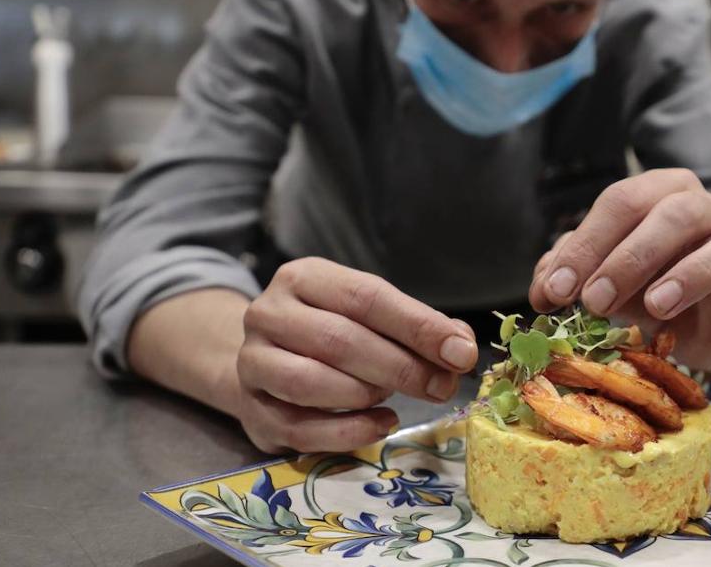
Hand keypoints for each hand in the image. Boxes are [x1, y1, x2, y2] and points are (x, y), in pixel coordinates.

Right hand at [235, 258, 477, 452]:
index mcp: (304, 277)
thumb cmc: (330, 330)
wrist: (266, 358)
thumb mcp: (370, 314)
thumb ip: (416, 327)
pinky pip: (298, 428)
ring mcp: (252, 361)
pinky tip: (381, 425)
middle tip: (442, 386)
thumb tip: (460, 348)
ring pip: (309, 382)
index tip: (460, 352)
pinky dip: (347, 432)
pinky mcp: (249, 409)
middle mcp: (268, 313)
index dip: (417, 326)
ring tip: (395, 399)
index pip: (366, 297)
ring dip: (365, 395)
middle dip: (402, 368)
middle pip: (339, 340)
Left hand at [527, 169, 710, 367]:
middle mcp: (705, 209)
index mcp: (659, 194)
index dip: (585, 246)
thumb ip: (570, 276)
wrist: (709, 321)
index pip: (621, 204)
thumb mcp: (604, 283)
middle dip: (629, 258)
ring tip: (657, 307)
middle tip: (596, 302)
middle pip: (673, 214)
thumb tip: (544, 288)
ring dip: (693, 272)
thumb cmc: (648, 290)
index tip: (555, 292)